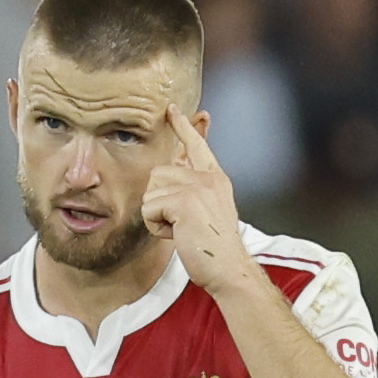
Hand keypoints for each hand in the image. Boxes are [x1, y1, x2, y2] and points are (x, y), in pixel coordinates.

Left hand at [139, 105, 257, 293]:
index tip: (172, 109)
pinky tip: (177, 235)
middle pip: (158, 173)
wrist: (228, 268)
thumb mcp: (205, 211)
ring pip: (151, 192)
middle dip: (158, 202)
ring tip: (180, 229)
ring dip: (156, 216)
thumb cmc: (214, 247)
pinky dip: (156, 227)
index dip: (183, 127)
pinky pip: (149, 209)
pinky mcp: (184, 201)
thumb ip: (192, 190)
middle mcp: (208, 177)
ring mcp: (197, 187)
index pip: (197, 145)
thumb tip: (177, 171)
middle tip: (180, 223)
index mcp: (215, 178)